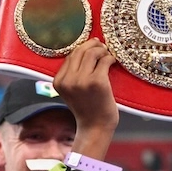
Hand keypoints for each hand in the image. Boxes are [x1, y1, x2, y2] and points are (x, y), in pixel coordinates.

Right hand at [52, 39, 117, 158]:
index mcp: (58, 82)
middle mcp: (68, 80)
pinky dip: (110, 58)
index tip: (92, 46)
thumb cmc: (87, 108)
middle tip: (102, 46)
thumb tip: (85, 50)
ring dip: (102, 50)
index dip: (82, 48)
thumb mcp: (72, 91)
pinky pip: (104, 60)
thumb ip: (72, 74)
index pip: (70, 56)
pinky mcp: (97, 81)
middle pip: (79, 51)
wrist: (95, 126)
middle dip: (93, 44)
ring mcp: (82, 81)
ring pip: (92, 53)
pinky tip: (113, 61)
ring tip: (108, 55)